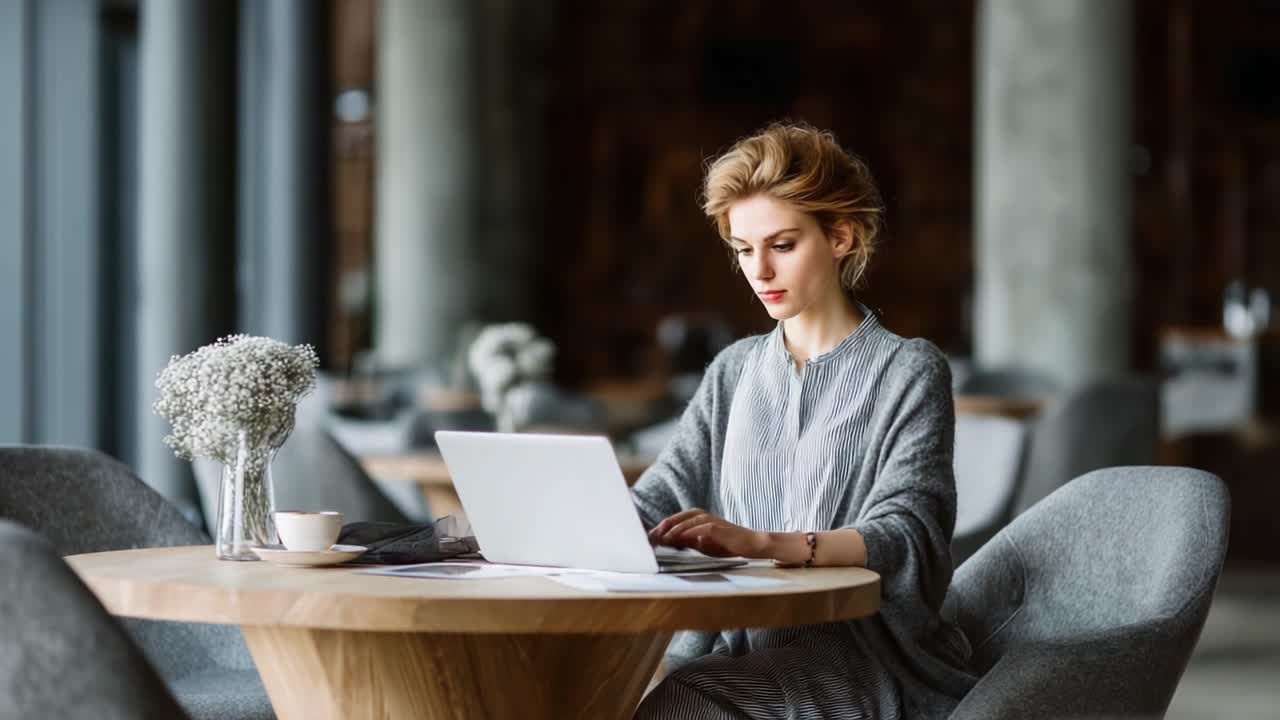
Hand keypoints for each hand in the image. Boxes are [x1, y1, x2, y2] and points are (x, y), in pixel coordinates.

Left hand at [647, 508, 768, 557]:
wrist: (750, 544)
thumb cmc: (725, 544)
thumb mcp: (701, 544)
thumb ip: (686, 541)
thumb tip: (666, 542)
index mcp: (695, 518)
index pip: (672, 521)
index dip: (659, 530)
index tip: (647, 539)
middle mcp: (701, 516)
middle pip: (676, 519)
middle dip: (661, 528)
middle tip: (649, 538)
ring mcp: (710, 520)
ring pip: (687, 522)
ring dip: (673, 530)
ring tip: (661, 538)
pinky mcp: (719, 527)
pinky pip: (702, 528)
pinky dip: (690, 532)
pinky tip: (681, 538)